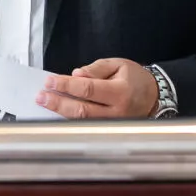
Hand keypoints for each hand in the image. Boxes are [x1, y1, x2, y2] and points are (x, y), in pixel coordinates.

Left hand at [37, 57, 158, 118]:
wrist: (154, 97)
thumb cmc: (135, 79)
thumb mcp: (119, 65)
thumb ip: (96, 69)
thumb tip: (76, 75)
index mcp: (120, 92)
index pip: (87, 89)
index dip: (66, 85)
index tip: (49, 81)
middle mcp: (116, 112)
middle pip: (82, 110)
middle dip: (58, 102)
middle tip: (41, 96)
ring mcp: (113, 125)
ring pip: (82, 121)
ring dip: (61, 112)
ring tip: (46, 103)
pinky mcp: (108, 131)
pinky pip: (86, 125)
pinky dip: (69, 119)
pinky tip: (58, 112)